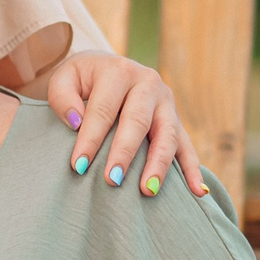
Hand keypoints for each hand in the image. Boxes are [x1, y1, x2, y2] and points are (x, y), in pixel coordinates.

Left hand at [45, 52, 206, 199]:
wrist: (107, 67)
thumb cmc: (81, 79)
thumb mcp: (64, 78)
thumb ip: (61, 97)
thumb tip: (76, 122)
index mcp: (119, 71)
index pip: (103, 110)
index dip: (90, 139)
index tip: (79, 166)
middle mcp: (148, 84)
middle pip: (137, 122)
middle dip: (125, 153)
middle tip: (112, 180)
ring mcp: (167, 103)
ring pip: (168, 135)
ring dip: (158, 164)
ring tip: (147, 191)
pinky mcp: (177, 120)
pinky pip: (187, 146)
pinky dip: (193, 169)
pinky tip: (197, 191)